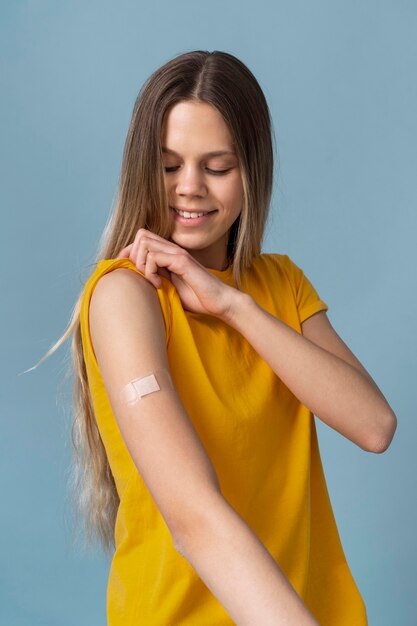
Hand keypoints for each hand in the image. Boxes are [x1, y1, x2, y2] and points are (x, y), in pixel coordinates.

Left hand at [116, 228, 239, 318]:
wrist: (219, 302)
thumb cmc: (197, 297)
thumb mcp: (169, 287)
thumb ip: (155, 277)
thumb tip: (134, 278)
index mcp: (168, 253)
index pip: (140, 240)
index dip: (129, 254)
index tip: (129, 274)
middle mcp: (172, 249)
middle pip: (140, 236)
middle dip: (133, 257)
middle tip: (141, 277)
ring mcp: (178, 253)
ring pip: (145, 243)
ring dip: (141, 263)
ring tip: (151, 281)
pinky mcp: (182, 261)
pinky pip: (154, 257)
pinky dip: (150, 272)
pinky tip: (159, 285)